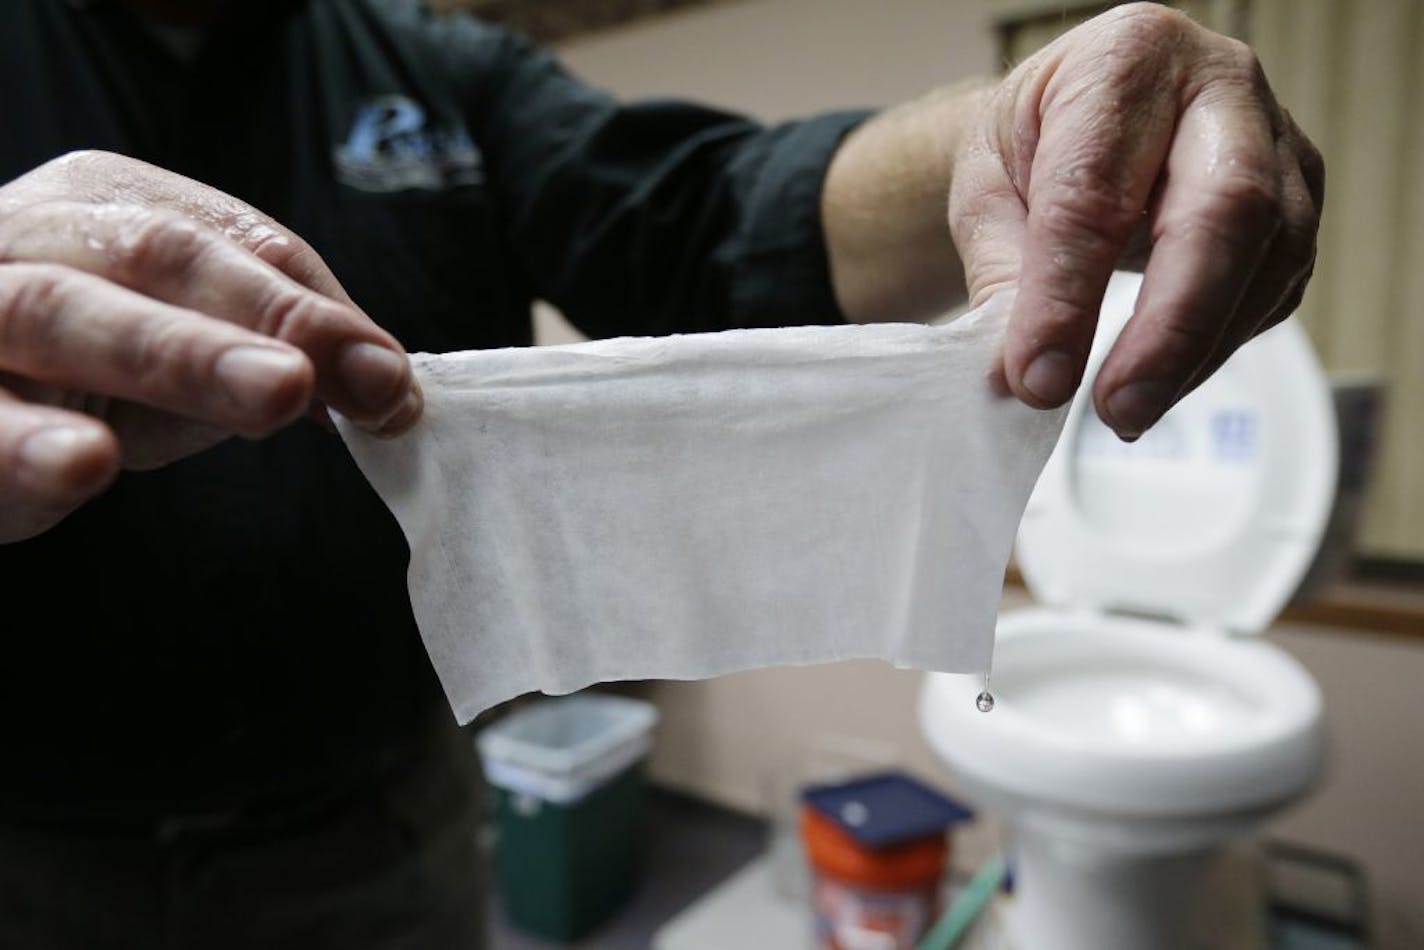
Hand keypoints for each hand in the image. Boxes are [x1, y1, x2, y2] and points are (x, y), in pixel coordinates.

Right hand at [0, 150, 421, 541]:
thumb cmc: (74, 367)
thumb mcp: (181, 350)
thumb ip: (273, 355)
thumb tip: (387, 390)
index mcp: (107, 203)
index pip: (234, 241)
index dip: (320, 310)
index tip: (392, 380)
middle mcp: (31, 235)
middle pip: (156, 255)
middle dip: (265, 314)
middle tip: (342, 373)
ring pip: (59, 313)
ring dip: (175, 353)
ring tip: (274, 391)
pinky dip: (28, 446)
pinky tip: (84, 463)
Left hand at [951, 3, 1322, 438]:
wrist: (1078, 121)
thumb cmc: (1035, 144)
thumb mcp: (987, 192)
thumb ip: (1003, 275)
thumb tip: (1026, 376)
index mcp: (1125, 61)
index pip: (1098, 189)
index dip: (1068, 293)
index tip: (1038, 376)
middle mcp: (1221, 88)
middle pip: (1226, 210)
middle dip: (1171, 328)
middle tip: (1118, 409)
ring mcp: (1277, 147)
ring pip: (1269, 257)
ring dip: (1197, 352)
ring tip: (1129, 411)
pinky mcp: (1297, 207)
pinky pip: (1274, 290)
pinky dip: (1215, 349)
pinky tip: (1164, 379)